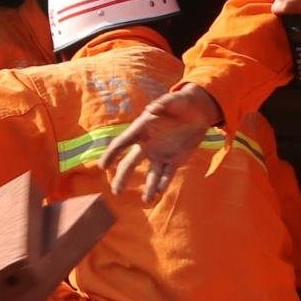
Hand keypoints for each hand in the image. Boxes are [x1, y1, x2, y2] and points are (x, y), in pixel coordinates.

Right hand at [103, 84, 222, 205]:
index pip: (122, 143)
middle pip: (130, 163)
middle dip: (122, 177)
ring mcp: (161, 154)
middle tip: (116, 191)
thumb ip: (163, 103)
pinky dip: (163, 184)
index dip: (111, 154)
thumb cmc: (182, 102)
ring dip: (149, 188)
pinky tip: (160, 193)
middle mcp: (147, 144)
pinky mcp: (175, 160)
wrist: (198, 111)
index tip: (102, 166)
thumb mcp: (174, 100)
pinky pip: (167, 174)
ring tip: (146, 200)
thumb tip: (151, 109)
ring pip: (151, 174)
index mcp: (141, 129)